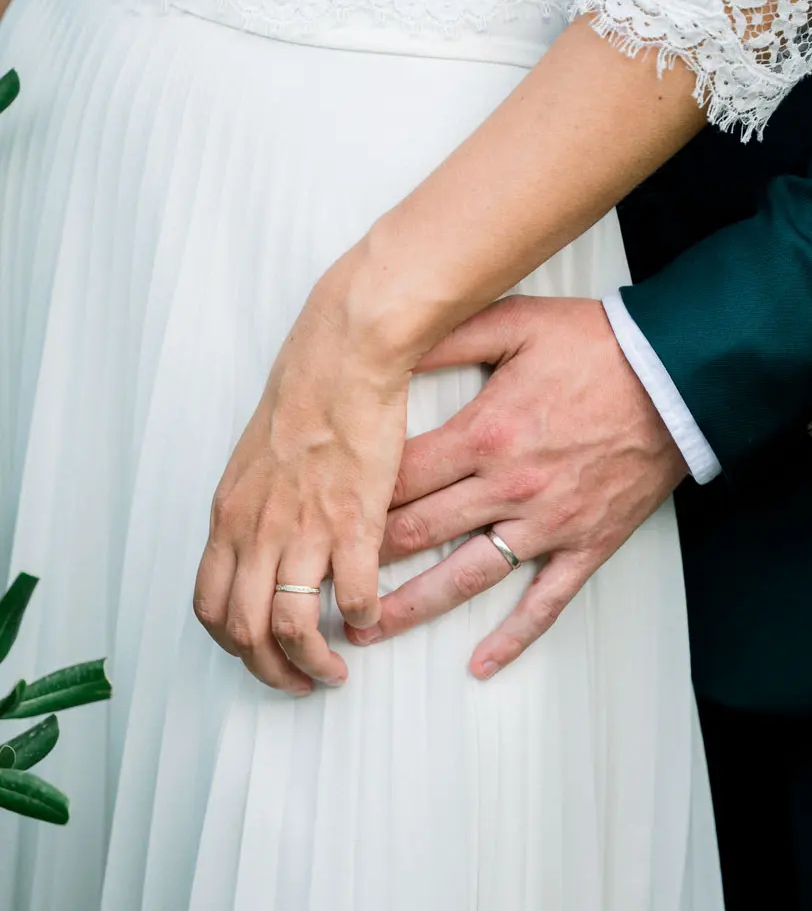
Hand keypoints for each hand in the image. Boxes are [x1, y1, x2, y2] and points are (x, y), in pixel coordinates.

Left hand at [193, 273, 410, 691]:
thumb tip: (264, 547)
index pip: (209, 605)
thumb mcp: (256, 460)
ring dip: (312, 662)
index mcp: (231, 515)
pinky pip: (354, 596)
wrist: (343, 360)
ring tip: (334, 669)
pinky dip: (363, 619)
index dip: (232, 644)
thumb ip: (254, 508)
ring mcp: (304, 528)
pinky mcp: (353, 521)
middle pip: (244, 630)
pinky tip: (372, 617)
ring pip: (291, 627)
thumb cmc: (305, 398)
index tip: (257, 653)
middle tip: (297, 680)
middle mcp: (257, 529)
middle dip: (270, 670)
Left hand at [347, 296, 686, 677]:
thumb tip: (391, 347)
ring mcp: (548, 522)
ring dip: (414, 606)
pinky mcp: (586, 543)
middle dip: (364, 559)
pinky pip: (545, 601)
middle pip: (420, 532)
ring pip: (467, 576)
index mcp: (485, 434)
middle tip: (320, 581)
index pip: (400, 477)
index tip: (320, 515)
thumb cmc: (598, 347)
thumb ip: (448, 337)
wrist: (678, 376)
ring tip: (370, 630)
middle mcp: (509, 487)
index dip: (354, 498)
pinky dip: (513, 637)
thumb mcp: (516, 322)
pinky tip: (481, 664)